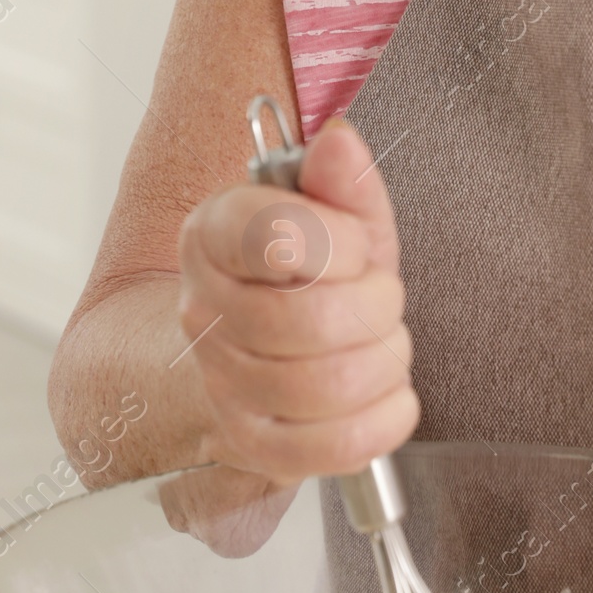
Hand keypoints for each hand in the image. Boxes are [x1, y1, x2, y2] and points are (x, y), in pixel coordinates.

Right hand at [174, 116, 417, 485]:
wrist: (254, 340)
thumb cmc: (302, 274)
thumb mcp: (332, 215)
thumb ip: (341, 181)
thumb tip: (338, 143)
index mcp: (215, 235)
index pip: (278, 236)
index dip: (341, 243)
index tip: (354, 245)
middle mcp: (205, 309)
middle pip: (312, 321)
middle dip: (376, 305)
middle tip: (377, 296)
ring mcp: (223, 382)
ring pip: (327, 387)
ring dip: (383, 361)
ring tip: (380, 342)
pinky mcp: (253, 444)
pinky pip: (331, 448)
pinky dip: (381, 420)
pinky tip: (387, 394)